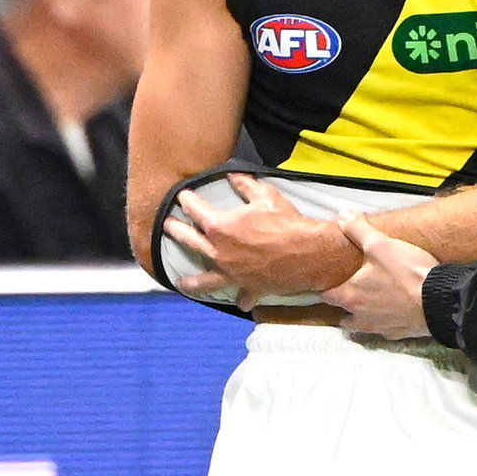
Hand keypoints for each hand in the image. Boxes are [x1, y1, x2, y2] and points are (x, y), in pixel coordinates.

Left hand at [162, 172, 358, 309]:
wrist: (309, 253)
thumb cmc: (286, 222)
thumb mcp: (266, 196)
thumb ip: (245, 184)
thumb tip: (231, 174)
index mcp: (220, 227)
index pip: (196, 210)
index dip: (188, 200)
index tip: (182, 195)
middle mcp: (219, 253)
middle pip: (190, 242)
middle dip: (176, 231)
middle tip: (168, 226)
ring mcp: (231, 274)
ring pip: (204, 280)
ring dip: (191, 281)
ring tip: (182, 282)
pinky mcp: (249, 287)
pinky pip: (242, 296)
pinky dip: (241, 298)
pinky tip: (239, 301)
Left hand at [321, 212, 437, 339]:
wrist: (439, 299)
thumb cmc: (407, 273)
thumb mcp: (380, 245)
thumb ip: (358, 230)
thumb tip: (342, 215)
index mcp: (351, 296)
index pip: (326, 295)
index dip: (327, 286)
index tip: (329, 279)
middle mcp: (361, 316)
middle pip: (342, 315)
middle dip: (345, 304)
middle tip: (351, 290)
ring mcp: (380, 328)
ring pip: (362, 326)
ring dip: (362, 317)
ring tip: (370, 303)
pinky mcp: (398, 333)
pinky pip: (385, 330)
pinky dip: (386, 322)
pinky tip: (393, 311)